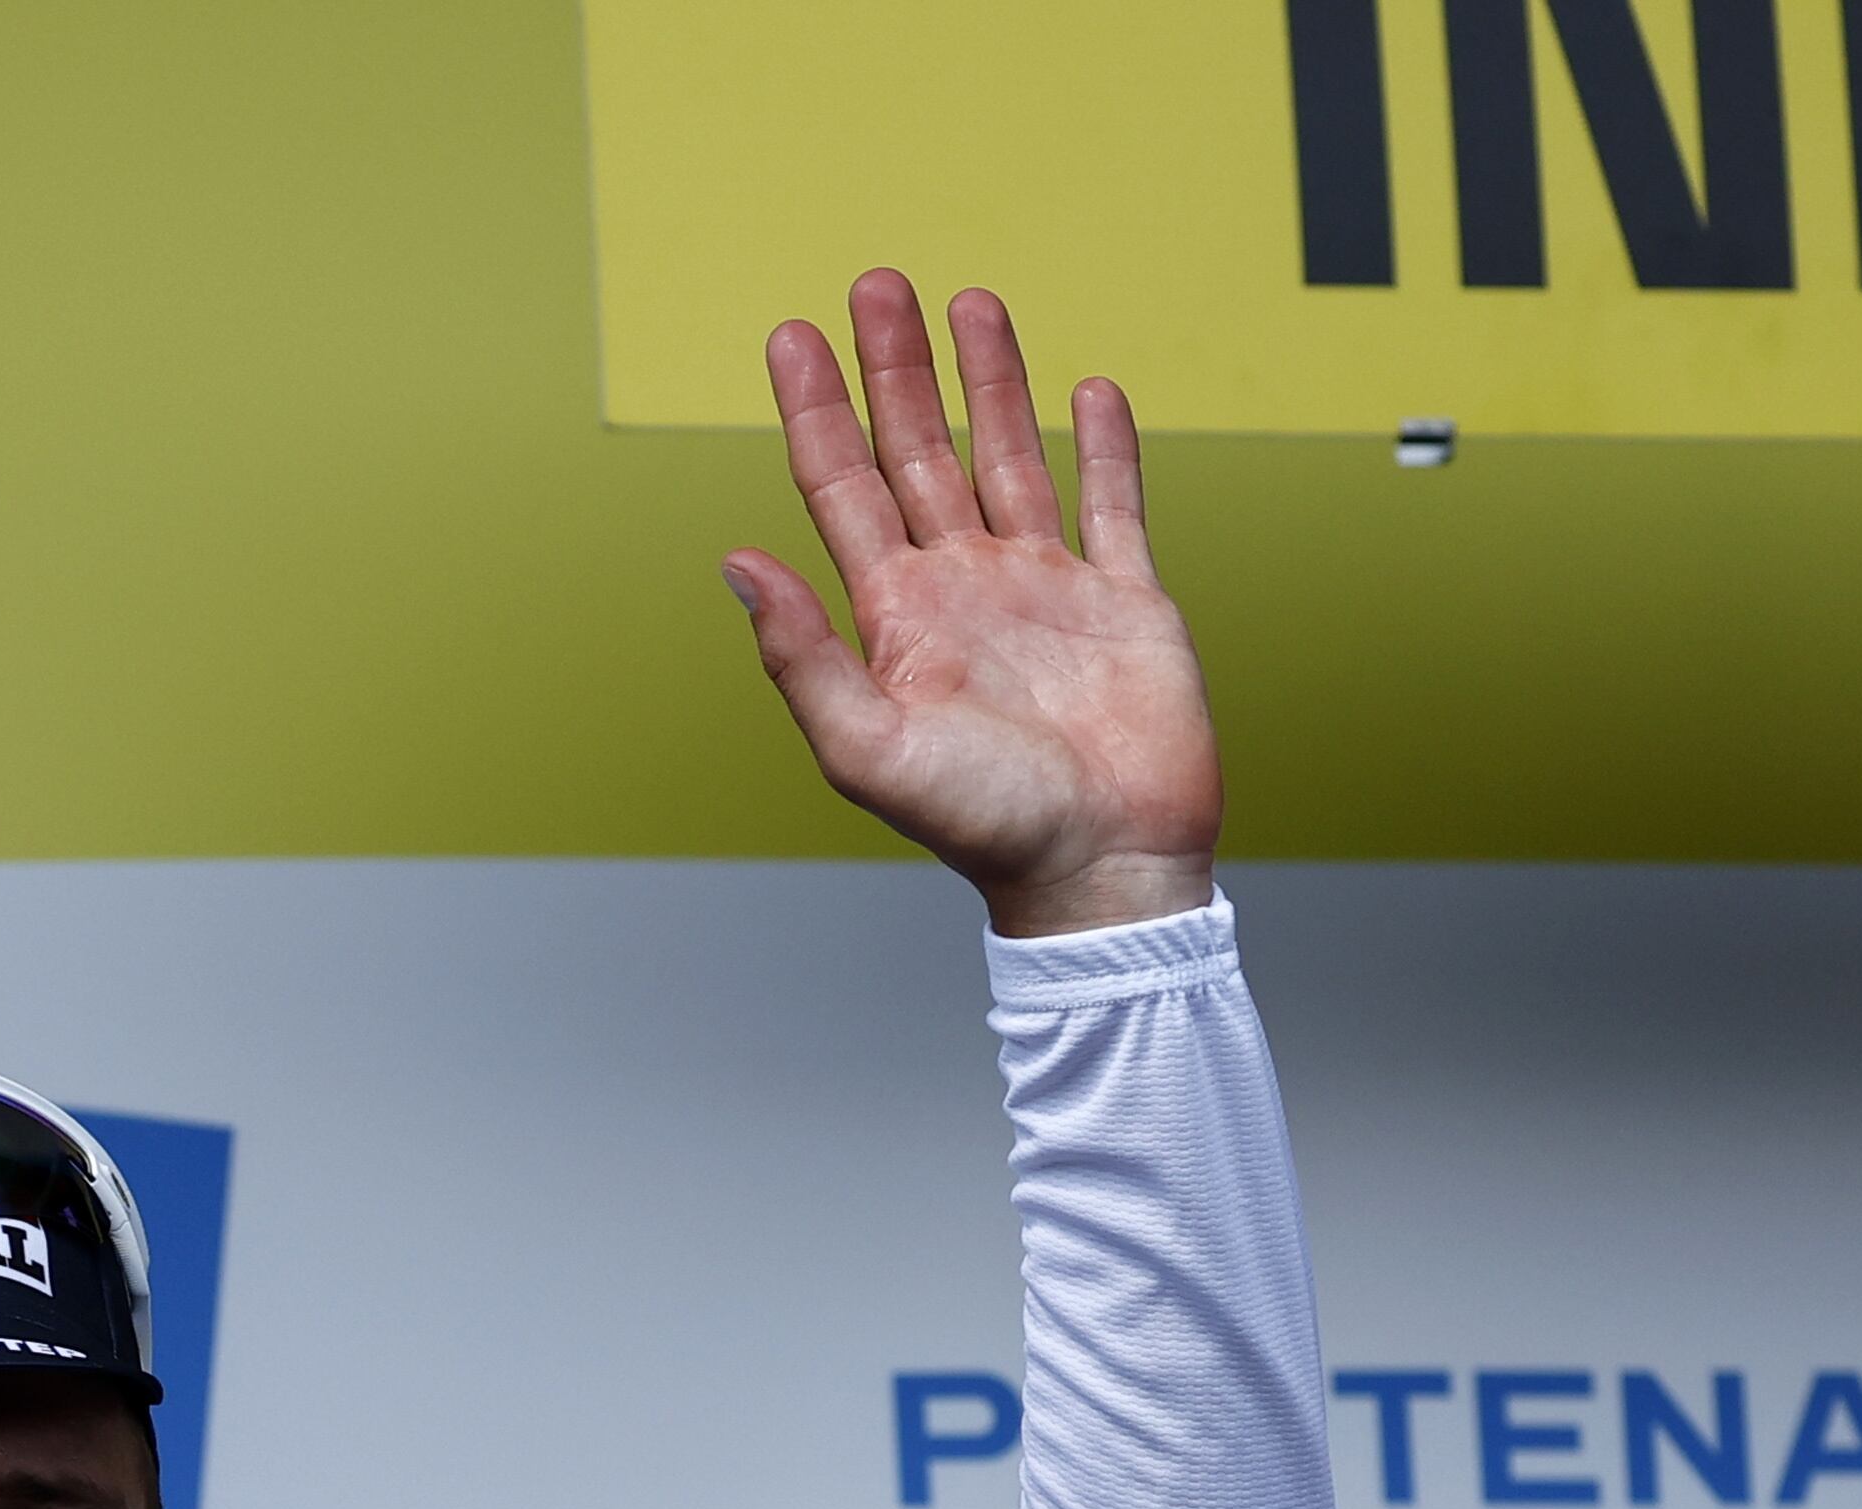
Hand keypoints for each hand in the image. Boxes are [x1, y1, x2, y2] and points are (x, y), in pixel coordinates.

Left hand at [725, 274, 1218, 937]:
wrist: (1104, 869)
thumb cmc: (986, 827)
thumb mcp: (869, 747)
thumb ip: (802, 656)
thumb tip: (735, 563)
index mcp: (897, 618)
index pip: (840, 488)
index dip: (815, 410)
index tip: (792, 337)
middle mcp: (963, 590)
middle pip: (916, 453)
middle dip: (894, 369)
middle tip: (874, 286)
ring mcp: (1045, 590)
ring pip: (1008, 456)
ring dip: (988, 382)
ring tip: (969, 302)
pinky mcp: (1126, 602)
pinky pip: (1114, 504)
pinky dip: (1105, 446)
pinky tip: (1089, 389)